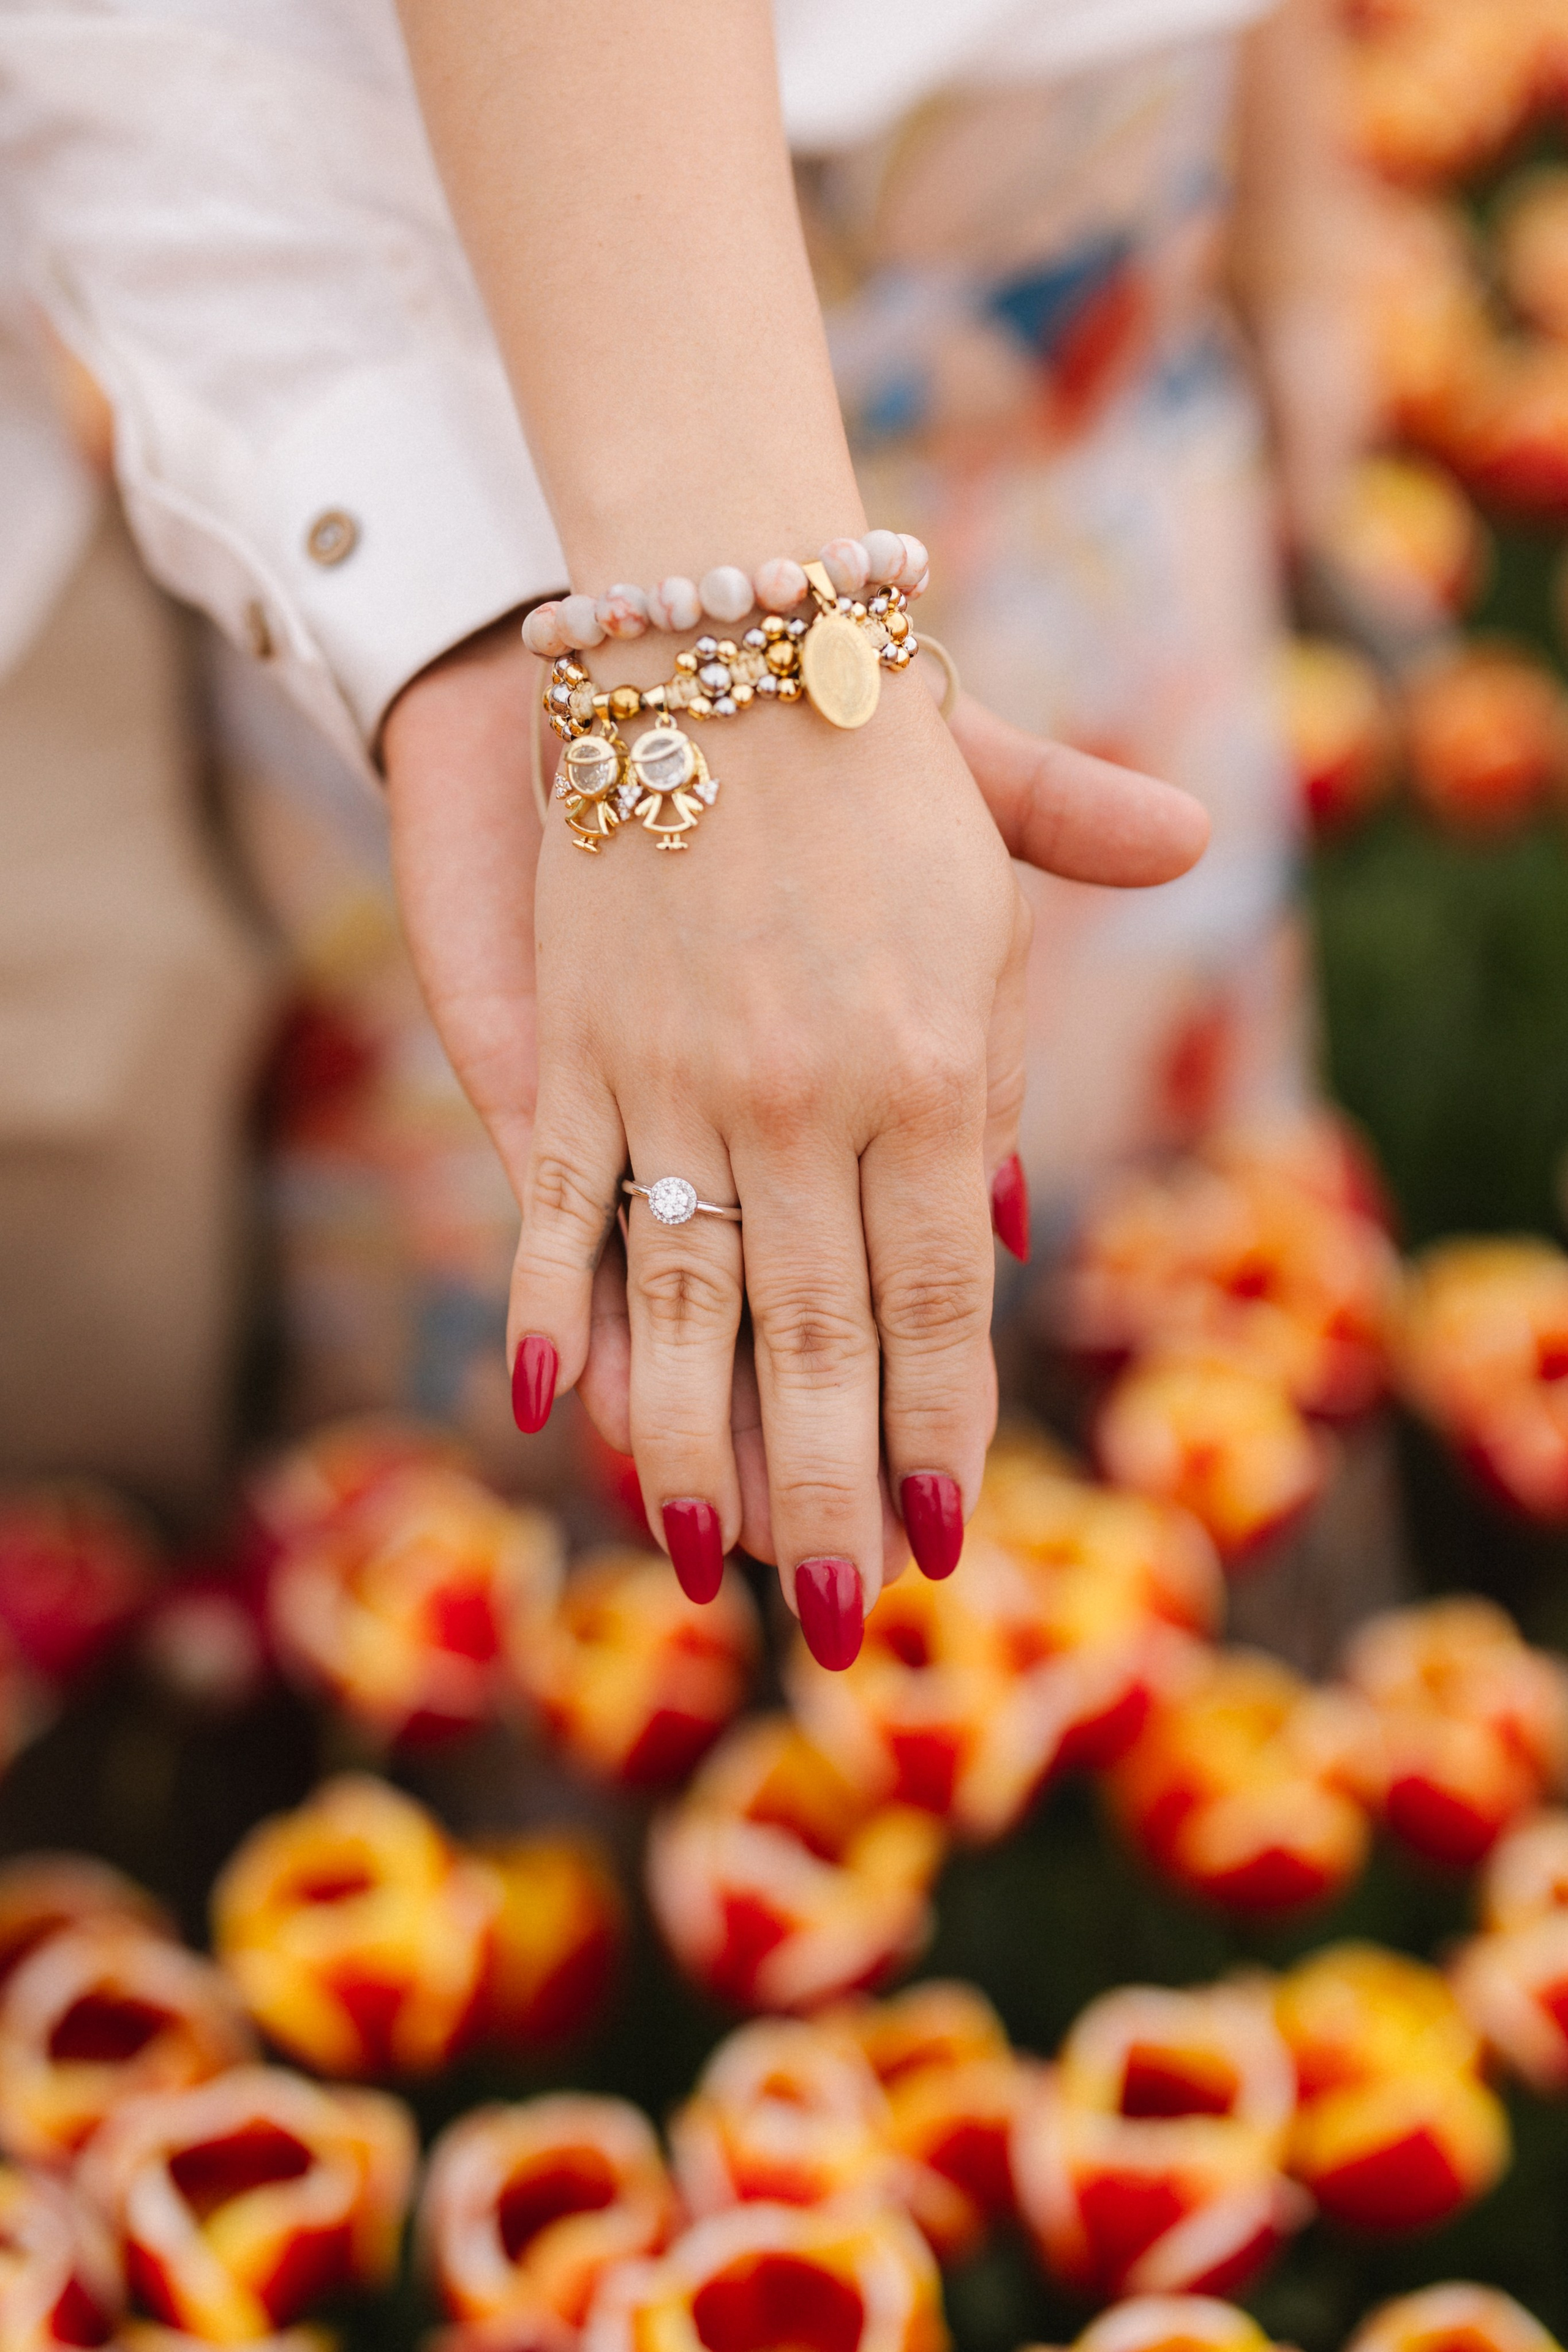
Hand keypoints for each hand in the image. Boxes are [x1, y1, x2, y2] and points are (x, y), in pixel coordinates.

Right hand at [385, 625, 1206, 1662]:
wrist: (707, 632)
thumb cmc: (875, 758)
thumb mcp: (992, 879)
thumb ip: (1012, 1056)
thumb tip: (1004, 1211)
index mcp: (931, 1065)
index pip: (941, 1299)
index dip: (940, 1429)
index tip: (946, 1541)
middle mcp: (803, 1099)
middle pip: (818, 1339)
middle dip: (829, 1492)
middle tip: (840, 1621)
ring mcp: (673, 1079)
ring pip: (680, 1307)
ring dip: (691, 1449)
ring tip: (707, 1566)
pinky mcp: (569, 1045)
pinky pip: (550, 1206)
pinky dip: (549, 1311)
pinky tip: (552, 1413)